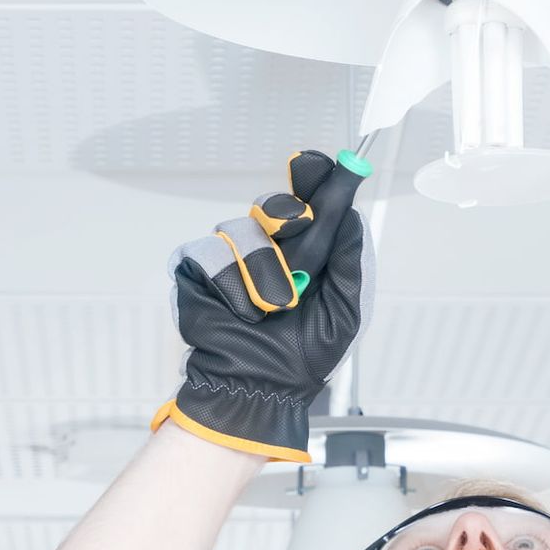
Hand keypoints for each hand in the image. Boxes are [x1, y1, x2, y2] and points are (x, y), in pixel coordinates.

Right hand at [150, 150, 373, 462]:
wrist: (262, 387)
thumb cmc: (303, 357)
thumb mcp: (345, 309)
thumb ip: (350, 261)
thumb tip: (352, 216)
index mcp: (303, 255)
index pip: (307, 202)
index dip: (312, 179)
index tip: (315, 162)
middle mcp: (266, 250)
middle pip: (272, 204)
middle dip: (287, 214)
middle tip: (298, 231)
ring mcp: (229, 258)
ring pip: (242, 227)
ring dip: (264, 270)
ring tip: (275, 307)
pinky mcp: (196, 271)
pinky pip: (211, 253)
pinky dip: (233, 284)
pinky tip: (244, 311)